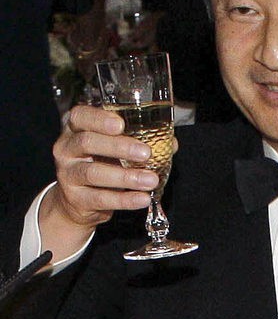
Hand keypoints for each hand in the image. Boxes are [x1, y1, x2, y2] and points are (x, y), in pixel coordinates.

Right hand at [44, 104, 159, 257]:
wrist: (78, 201)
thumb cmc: (101, 165)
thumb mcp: (114, 149)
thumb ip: (138, 141)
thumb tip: (170, 143)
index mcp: (75, 129)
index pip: (80, 116)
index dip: (99, 119)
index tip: (120, 124)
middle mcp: (67, 149)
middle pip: (87, 142)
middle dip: (118, 147)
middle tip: (145, 153)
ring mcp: (68, 174)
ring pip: (94, 172)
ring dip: (126, 177)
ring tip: (151, 180)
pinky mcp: (76, 199)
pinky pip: (100, 199)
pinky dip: (124, 200)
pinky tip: (142, 198)